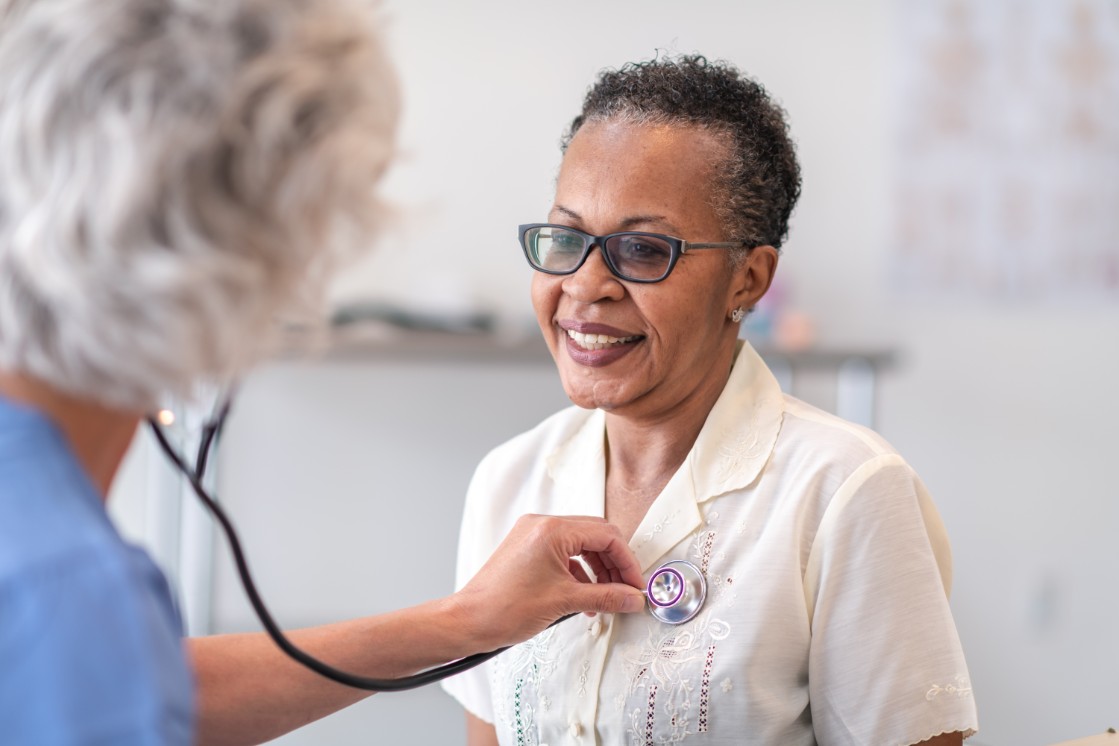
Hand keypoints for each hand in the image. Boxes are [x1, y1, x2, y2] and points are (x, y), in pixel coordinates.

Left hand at [452, 514, 645, 651]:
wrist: (468, 621)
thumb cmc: (505, 608)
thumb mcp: (564, 602)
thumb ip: (605, 597)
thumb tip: (632, 598)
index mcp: (552, 530)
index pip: (605, 535)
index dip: (626, 561)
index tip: (635, 585)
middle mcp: (542, 525)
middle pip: (595, 536)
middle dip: (614, 565)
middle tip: (626, 591)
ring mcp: (532, 535)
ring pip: (580, 545)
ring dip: (597, 571)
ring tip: (606, 599)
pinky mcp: (527, 548)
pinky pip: (563, 554)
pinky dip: (579, 574)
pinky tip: (584, 599)